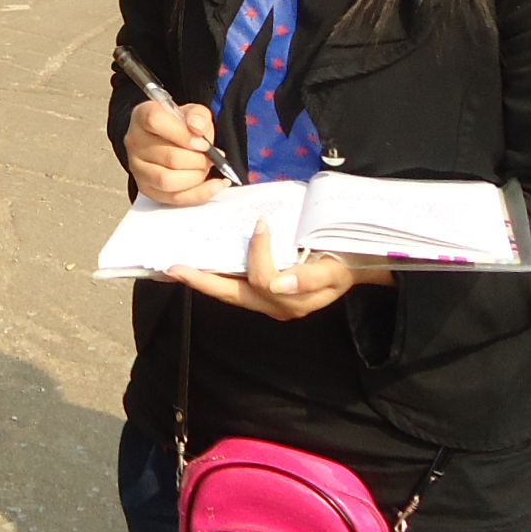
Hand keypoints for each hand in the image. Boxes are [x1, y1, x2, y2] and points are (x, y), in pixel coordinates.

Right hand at [124, 98, 227, 206]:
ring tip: (206, 168)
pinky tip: (214, 185)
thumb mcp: (192, 111)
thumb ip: (198, 115)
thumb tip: (197, 128)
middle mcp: (135, 141)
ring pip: (168, 181)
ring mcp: (137, 167)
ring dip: (196, 177)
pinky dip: (199, 193)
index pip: (156, 122)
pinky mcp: (146, 188)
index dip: (183, 134)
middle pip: (169, 157)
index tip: (203, 143)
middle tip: (212, 157)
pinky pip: (173, 198)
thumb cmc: (180, 125)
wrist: (169, 139)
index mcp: (142, 116)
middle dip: (199, 160)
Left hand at [170, 220, 392, 320]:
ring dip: (206, 281)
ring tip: (181, 268)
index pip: (262, 280)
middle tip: (174, 268)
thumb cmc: (346, 264)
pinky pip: (238, 288)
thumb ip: (309, 278)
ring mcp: (270, 303)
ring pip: (231, 294)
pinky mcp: (266, 295)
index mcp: (292, 301)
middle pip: (232, 296)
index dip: (258, 252)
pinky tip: (204, 266)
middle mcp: (276, 306)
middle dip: (202, 282)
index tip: (262, 224)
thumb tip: (276, 284)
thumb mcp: (335, 270)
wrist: (356, 266)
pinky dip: (219, 277)